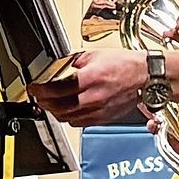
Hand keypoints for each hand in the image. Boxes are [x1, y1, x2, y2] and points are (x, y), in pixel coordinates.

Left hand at [28, 49, 148, 126]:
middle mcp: (94, 97)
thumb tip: (58, 68)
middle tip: (39, 96)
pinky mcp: (103, 118)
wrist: (144, 77)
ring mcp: (98, 110)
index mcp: (91, 78)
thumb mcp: (94, 55)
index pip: (56, 89)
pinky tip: (68, 110)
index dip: (40, 90)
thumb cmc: (125, 65)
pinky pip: (79, 123)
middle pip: (58, 107)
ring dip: (55, 111)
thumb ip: (73, 63)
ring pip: (66, 117)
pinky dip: (69, 117)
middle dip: (44, 102)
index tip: (34, 88)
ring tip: (51, 104)